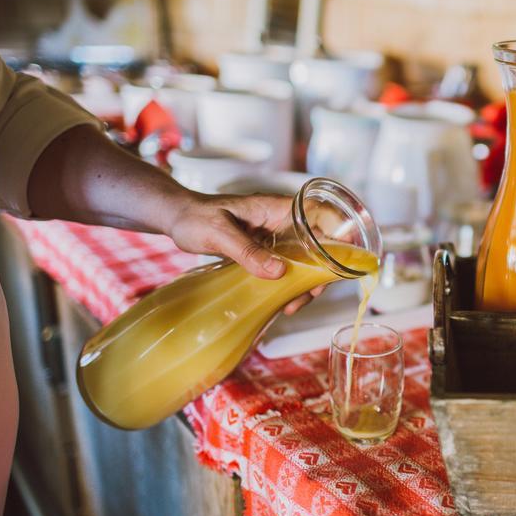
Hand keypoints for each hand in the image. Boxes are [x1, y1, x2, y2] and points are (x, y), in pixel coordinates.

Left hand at [166, 193, 322, 314]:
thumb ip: (247, 251)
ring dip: (304, 283)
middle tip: (308, 296)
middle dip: (319, 272)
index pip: (320, 217)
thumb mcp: (219, 233)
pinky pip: (286, 268)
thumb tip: (278, 272)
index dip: (337, 237)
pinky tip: (281, 302)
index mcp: (276, 209)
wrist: (176, 219)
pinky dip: (288, 285)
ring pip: (303, 261)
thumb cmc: (194, 217)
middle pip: (317, 245)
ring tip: (291, 306)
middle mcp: (281, 223)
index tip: (340, 262)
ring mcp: (274, 238)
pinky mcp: (264, 252)